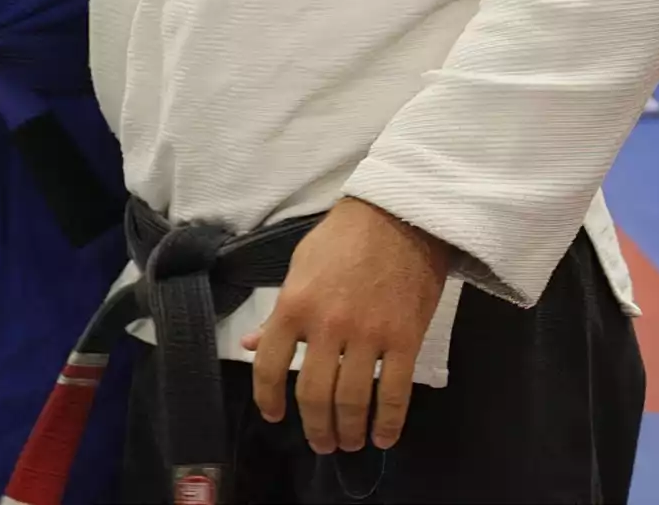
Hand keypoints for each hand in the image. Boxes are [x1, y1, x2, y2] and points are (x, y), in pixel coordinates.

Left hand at [242, 197, 451, 454]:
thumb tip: (253, 345)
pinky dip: (388, 423)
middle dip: (316, 427)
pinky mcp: (405, 339)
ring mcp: (368, 334)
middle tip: (321, 442)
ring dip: (350, 431)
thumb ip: (279, 312)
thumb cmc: (342, 239)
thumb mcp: (299, 267)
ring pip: (353, 400)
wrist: (397, 217)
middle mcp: (326, 325)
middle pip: (314, 394)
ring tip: (349, 442)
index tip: (273, 416)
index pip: (270, 364)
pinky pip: (395, 393)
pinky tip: (383, 437)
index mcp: (294, 304)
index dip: (268, 398)